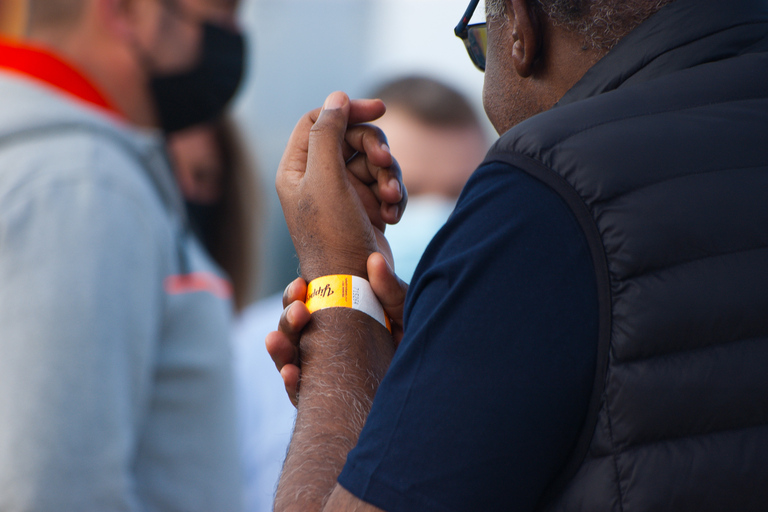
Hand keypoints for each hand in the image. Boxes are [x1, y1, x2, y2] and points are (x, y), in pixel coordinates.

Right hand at [265, 252, 408, 406]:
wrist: (424, 368)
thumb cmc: (406, 331)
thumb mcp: (400, 306)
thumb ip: (388, 286)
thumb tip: (375, 261)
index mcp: (330, 315)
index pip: (302, 304)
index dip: (294, 295)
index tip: (300, 284)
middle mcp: (319, 341)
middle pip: (291, 330)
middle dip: (288, 320)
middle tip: (298, 310)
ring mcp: (319, 368)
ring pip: (289, 358)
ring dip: (281, 349)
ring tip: (276, 340)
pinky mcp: (326, 395)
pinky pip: (301, 391)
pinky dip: (292, 383)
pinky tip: (290, 374)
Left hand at [276, 91, 406, 280]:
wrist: (355, 285)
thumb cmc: (333, 235)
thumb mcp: (325, 179)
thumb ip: (327, 133)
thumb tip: (336, 97)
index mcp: (297, 169)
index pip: (320, 121)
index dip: (348, 111)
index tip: (380, 110)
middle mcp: (318, 179)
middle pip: (352, 138)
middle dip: (375, 149)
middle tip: (385, 165)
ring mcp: (343, 195)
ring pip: (374, 162)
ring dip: (389, 176)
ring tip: (391, 200)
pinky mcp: (366, 209)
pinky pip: (386, 185)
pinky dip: (394, 196)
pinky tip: (393, 215)